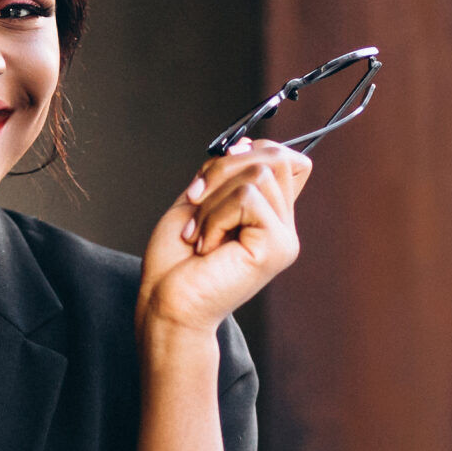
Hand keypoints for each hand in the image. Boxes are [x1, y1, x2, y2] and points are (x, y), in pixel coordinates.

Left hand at [137, 139, 311, 339]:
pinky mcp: (276, 248)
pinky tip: (206, 247)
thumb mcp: (199, 203)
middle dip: (223, 169)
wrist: (165, 305)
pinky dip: (215, 216)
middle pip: (274, 157)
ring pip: (258, 174)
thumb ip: (226, 175)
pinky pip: (247, 198)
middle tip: (195, 202)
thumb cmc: (175, 264)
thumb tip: (244, 144)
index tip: (215, 172)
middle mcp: (283, 227)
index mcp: (268, 216)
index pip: (286, 159)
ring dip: (214, 198)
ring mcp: (283, 238)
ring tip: (199, 233)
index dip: (253, 151)